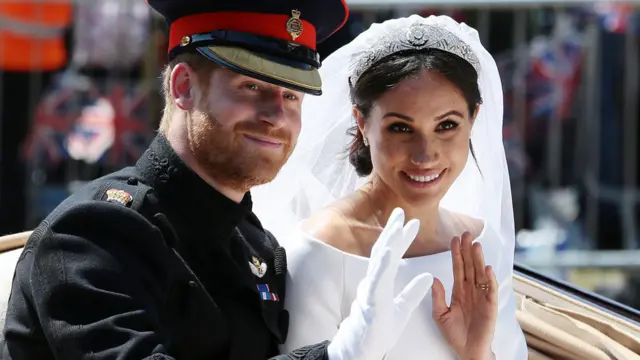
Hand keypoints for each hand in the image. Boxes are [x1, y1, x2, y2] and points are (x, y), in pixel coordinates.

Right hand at [327, 208, 433, 359]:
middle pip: (383, 252)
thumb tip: (429, 276)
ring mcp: (370, 291)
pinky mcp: (370, 302)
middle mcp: (373, 282)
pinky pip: (376, 281)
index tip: (412, 223)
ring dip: (387, 242)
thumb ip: (413, 292)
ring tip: (396, 226)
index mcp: (381, 283)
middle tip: (400, 212)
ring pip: (378, 262)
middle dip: (392, 231)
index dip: (401, 239)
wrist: (361, 350)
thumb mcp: (402, 309)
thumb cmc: (377, 330)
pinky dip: (382, 265)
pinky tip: (389, 252)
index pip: (392, 256)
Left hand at [431, 232, 497, 359]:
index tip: (453, 239)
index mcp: (459, 291)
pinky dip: (489, 279)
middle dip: (467, 250)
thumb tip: (434, 279)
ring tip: (476, 245)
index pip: (458, 268)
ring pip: (480, 274)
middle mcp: (471, 291)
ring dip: (478, 260)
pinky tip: (487, 268)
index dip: (456, 254)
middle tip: (466, 233)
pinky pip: (490, 290)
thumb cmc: (455, 335)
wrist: (467, 351)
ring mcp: (481, 297)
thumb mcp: (440, 315)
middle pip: (470, 266)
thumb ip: (437, 297)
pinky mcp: (490, 306)